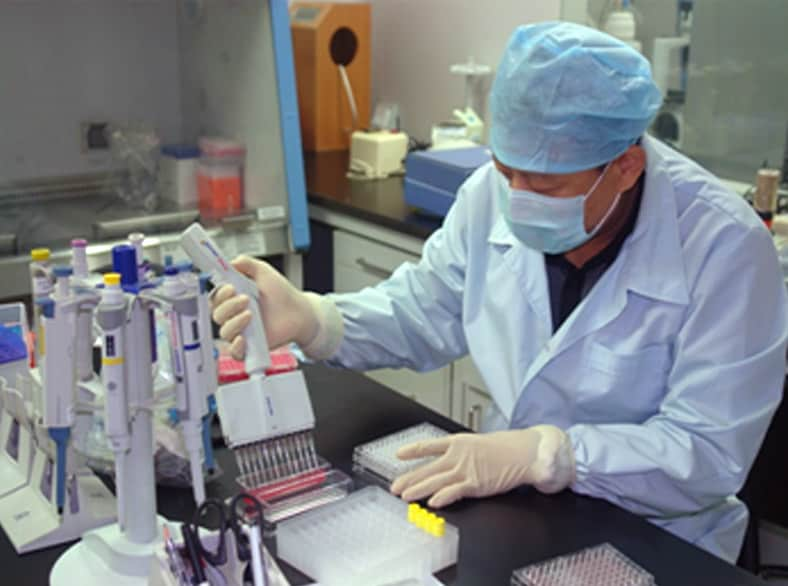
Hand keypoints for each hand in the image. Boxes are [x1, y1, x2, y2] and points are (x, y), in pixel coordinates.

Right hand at [210, 256, 341, 359]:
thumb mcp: (264, 272)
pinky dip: (235, 346)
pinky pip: (235, 352)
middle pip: (216, 315)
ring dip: (234, 322)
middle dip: (228, 306)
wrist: (300, 311)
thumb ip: (247, 264)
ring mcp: (241, 332)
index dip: (220, 294)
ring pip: (224, 332)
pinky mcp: (249, 347)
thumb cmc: (282, 294)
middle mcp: (234, 316)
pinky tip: (243, 338)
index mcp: (233, 299)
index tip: (231, 288)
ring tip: (250, 314)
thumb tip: (230, 262)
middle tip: (245, 298)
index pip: (215, 298)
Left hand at [390, 425, 574, 507]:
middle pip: (428, 468)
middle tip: (394, 487)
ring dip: (419, 489)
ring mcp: (467, 470)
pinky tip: (432, 502)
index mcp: (459, 442)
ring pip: (436, 481)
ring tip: (405, 496)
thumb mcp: (479, 445)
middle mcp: (459, 455)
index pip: (429, 445)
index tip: (398, 454)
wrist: (526, 452)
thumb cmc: (506, 449)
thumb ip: (462, 454)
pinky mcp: (477, 483)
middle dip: (409, 479)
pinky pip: (455, 491)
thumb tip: (448, 462)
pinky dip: (443, 496)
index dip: (412, 450)